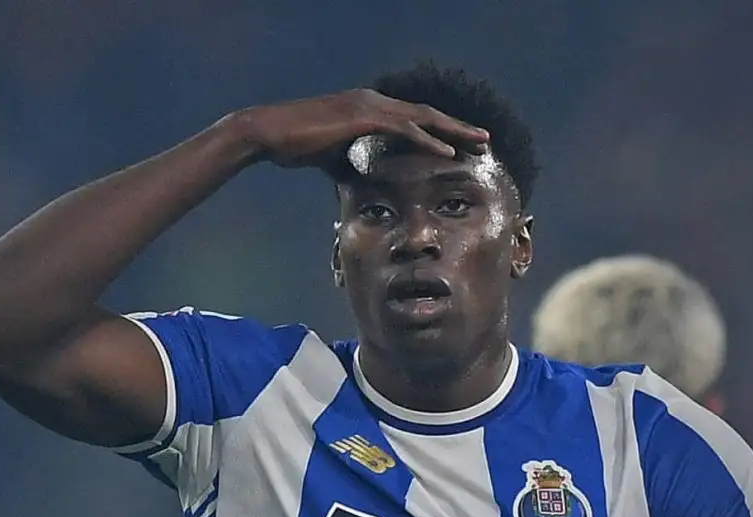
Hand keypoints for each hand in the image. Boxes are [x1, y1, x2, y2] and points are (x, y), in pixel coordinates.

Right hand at [229, 89, 490, 168]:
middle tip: (485, 140)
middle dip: (458, 128)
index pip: (414, 119)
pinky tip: (449, 154)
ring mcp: (369, 106)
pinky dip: (429, 142)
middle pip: (427, 115)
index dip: (441, 131)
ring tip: (479, 144)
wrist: (267, 133)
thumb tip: (362, 180)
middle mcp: (374, 101)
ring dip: (454, 132)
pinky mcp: (363, 118)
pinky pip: (405, 130)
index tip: (464, 144)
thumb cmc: (294, 143)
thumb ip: (351, 163)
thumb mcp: (330, 156)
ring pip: (423, 119)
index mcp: (369, 107)